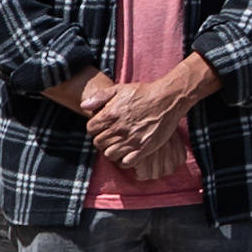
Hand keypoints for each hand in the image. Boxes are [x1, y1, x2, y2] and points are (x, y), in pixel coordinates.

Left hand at [86, 68, 205, 178]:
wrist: (168, 99)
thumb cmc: (144, 93)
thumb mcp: (120, 89)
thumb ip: (99, 96)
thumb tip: (84, 105)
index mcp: (110, 114)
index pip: (90, 129)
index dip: (95, 128)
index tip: (103, 127)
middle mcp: (118, 129)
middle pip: (99, 143)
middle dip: (102, 140)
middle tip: (111, 137)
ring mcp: (131, 140)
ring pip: (110, 154)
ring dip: (112, 151)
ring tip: (118, 145)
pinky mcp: (143, 148)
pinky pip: (126, 162)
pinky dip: (125, 160)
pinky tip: (128, 153)